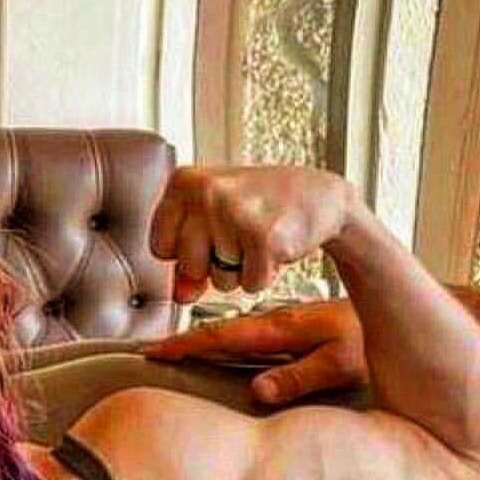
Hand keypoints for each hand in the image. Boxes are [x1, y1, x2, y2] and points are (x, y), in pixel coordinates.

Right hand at [142, 297, 367, 403]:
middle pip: (226, 332)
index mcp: (288, 330)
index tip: (155, 352)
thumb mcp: (343, 365)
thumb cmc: (386, 343)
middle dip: (188, 341)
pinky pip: (259, 334)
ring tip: (179, 349)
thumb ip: (300, 378)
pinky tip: (231, 347)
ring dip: (209, 339)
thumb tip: (256, 391)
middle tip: (153, 351)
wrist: (431, 317)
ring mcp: (294, 325)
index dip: (189, 345)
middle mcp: (286, 323)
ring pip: (242, 332)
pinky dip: (234, 339)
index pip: (227, 338)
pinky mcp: (305, 330)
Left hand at [150, 164, 357, 306]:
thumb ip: (187, 259)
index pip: (159, 248)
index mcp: (183, 182)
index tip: (209, 235)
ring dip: (242, 270)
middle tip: (239, 236)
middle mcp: (205, 192)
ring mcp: (233, 213)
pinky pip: (250, 284)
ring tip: (258, 237)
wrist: (320, 196)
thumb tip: (179, 296)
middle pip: (188, 267)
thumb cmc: (261, 207)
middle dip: (214, 265)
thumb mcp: (214, 225)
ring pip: (220, 280)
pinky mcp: (263, 237)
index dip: (186, 253)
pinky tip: (276, 246)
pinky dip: (264, 275)